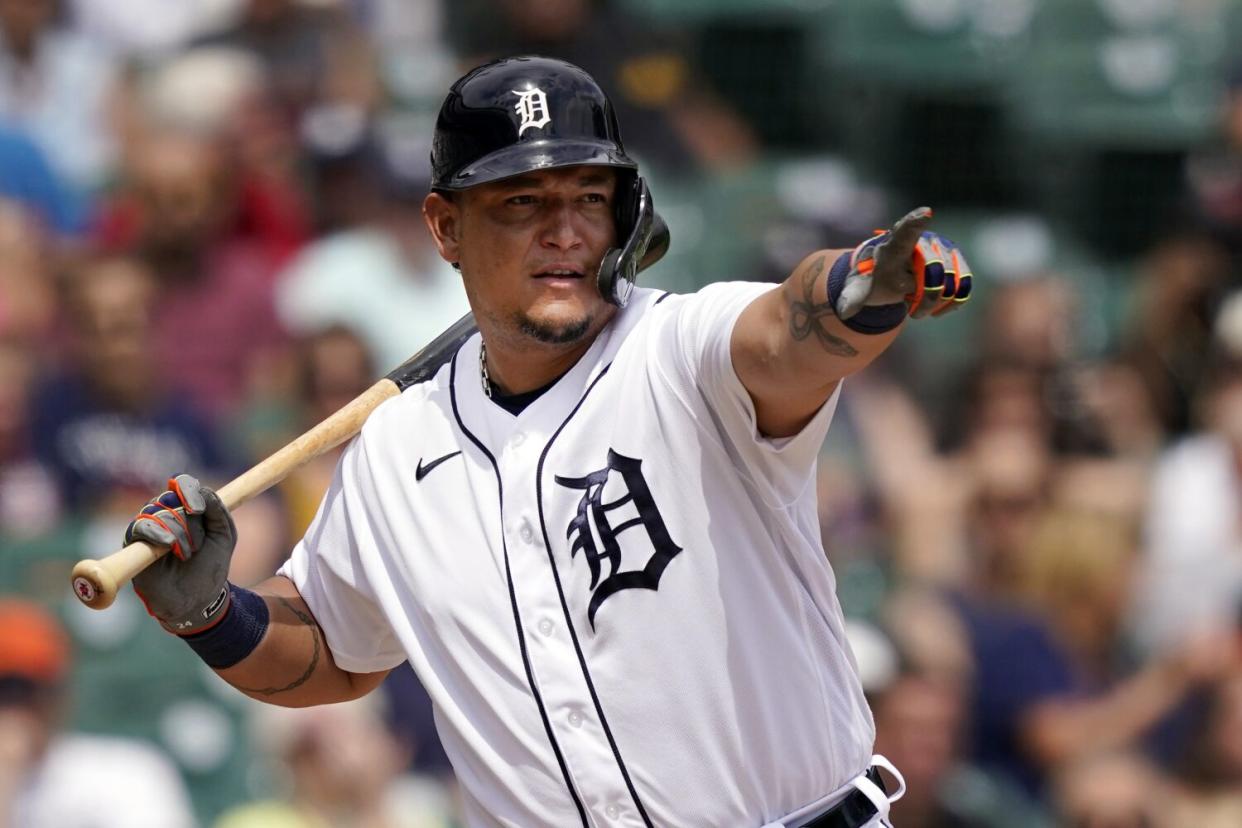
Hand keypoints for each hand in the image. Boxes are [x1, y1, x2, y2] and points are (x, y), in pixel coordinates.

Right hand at [126, 474, 236, 634]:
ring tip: (187, 554)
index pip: (183, 484)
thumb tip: (203, 489)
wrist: (197, 597)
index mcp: (187, 507)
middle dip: (190, 522)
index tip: (199, 509)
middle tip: (198, 545)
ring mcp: (149, 526)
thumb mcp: (224, 536)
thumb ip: (218, 511)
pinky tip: (168, 545)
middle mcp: (166, 513)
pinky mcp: (134, 542)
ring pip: (159, 512)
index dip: (189, 490)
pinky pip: (140, 526)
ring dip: (178, 533)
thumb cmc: (210, 565)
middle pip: (172, 498)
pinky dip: (156, 533)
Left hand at [835, 207, 973, 319]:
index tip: (925, 213)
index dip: (915, 223)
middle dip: (924, 296)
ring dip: (935, 303)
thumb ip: (852, 299)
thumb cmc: (876, 280)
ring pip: (951, 282)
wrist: (892, 275)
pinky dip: (951, 303)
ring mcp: (944, 250)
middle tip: (910, 307)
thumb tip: (843, 311)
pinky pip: (963, 288)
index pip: (906, 232)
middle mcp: (924, 241)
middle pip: (934, 270)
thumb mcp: (861, 290)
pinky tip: (936, 309)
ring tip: (919, 308)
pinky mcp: (957, 263)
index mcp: (896, 246)